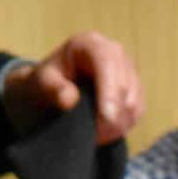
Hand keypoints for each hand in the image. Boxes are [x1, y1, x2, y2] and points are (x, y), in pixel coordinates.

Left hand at [2, 31, 142, 144]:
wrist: (52, 90)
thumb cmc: (45, 82)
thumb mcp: (41, 83)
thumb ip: (52, 89)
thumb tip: (69, 99)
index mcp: (89, 43)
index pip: (107, 63)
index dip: (109, 90)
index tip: (107, 116)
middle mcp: (114, 52)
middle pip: (125, 83)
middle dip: (113, 113)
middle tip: (93, 135)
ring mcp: (127, 70)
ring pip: (134, 100)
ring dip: (117, 123)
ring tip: (94, 135)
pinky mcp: (134, 89)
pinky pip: (137, 112)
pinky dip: (123, 126)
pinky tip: (104, 133)